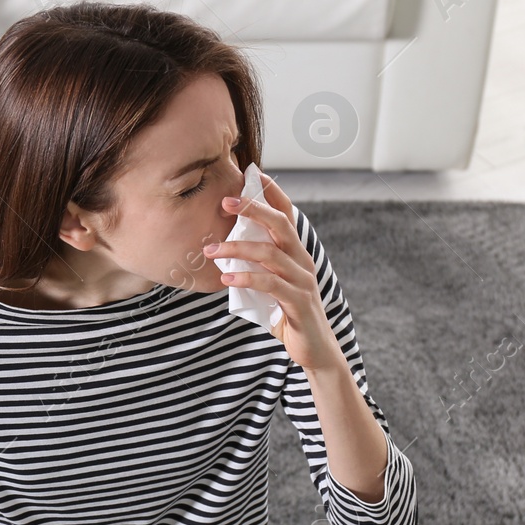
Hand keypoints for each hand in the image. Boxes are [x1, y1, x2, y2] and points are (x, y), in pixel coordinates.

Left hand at [202, 171, 345, 372]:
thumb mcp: (271, 285)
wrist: (314, 350)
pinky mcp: (298, 302)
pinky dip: (247, 278)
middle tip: (224, 201)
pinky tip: (227, 279)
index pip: (287, 214)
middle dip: (252, 209)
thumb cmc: (287, 314)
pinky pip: (270, 284)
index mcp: (296, 253)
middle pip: (280, 225)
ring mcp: (303, 281)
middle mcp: (302, 261)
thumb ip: (256, 266)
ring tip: (211, 251)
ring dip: (237, 249)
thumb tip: (223, 251)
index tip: (252, 174)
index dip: (272, 193)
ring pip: (270, 253)